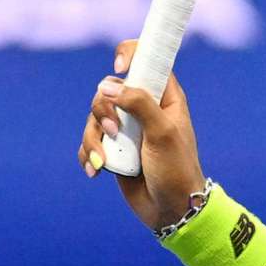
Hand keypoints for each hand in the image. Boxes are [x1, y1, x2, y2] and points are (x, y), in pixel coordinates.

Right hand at [80, 38, 208, 228]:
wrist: (172, 210)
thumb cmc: (177, 169)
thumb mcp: (163, 133)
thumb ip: (138, 104)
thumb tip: (107, 86)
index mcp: (163, 96)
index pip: (146, 59)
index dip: (129, 54)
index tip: (120, 68)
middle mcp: (143, 108)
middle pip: (108, 89)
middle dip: (103, 110)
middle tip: (114, 130)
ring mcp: (126, 129)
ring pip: (95, 117)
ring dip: (92, 138)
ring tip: (104, 161)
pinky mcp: (113, 149)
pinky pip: (90, 142)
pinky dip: (88, 154)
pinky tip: (96, 171)